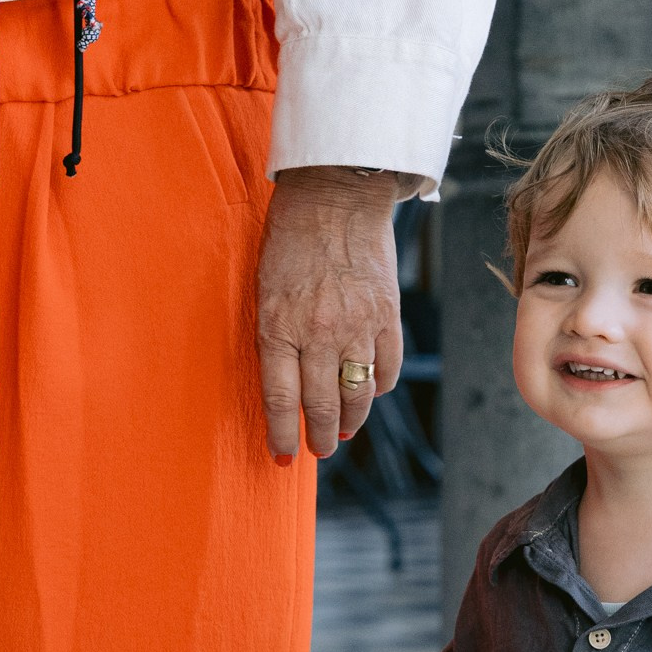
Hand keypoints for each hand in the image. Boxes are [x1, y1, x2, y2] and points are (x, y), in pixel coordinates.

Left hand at [256, 167, 411, 459]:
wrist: (337, 195)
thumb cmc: (290, 238)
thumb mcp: (265, 287)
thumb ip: (274, 334)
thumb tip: (288, 381)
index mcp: (278, 326)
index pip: (281, 399)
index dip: (282, 435)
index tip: (282, 456)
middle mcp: (318, 334)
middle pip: (321, 406)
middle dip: (318, 438)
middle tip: (317, 450)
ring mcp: (357, 327)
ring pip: (357, 395)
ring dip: (349, 421)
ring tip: (342, 431)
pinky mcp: (387, 316)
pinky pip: (386, 368)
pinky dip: (378, 386)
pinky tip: (369, 390)